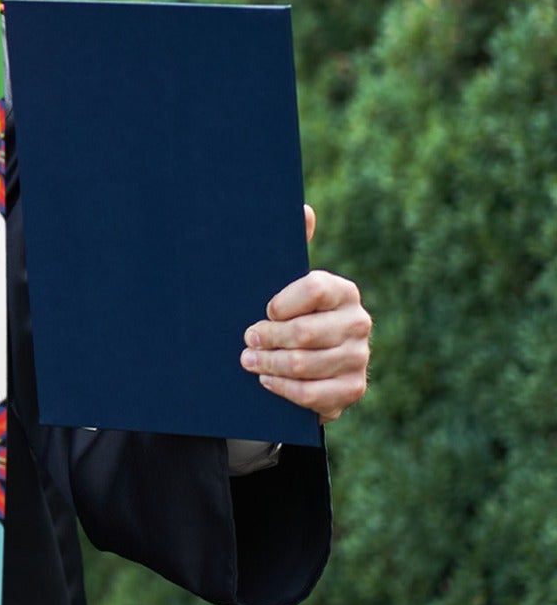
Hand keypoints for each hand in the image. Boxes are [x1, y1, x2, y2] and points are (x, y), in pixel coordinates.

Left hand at [240, 205, 370, 422]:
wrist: (307, 364)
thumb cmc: (289, 315)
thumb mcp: (286, 283)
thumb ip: (293, 247)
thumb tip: (303, 209)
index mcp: (343, 291)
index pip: (313, 288)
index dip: (281, 302)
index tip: (263, 310)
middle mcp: (358, 322)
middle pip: (305, 332)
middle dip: (267, 338)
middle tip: (246, 340)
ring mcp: (358, 358)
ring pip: (305, 364)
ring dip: (269, 364)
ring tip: (248, 361)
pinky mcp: (352, 389)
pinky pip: (313, 394)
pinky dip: (284, 389)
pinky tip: (267, 381)